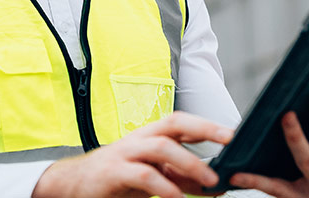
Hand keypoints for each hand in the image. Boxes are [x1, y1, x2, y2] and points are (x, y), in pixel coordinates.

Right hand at [32, 111, 234, 197]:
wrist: (75, 185)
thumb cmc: (118, 178)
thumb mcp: (155, 176)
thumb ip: (182, 179)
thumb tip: (216, 184)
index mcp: (150, 135)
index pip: (182, 122)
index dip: (208, 124)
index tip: (233, 134)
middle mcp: (140, 138)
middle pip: (174, 123)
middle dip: (204, 128)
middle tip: (228, 142)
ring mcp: (126, 152)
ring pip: (161, 146)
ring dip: (189, 162)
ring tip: (209, 180)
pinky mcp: (115, 172)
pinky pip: (144, 176)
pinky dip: (164, 187)